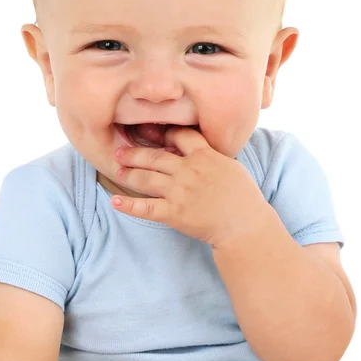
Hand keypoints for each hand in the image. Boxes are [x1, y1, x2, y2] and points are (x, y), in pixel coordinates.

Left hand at [111, 126, 266, 247]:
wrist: (244, 225)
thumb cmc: (243, 196)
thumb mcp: (231, 165)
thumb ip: (211, 155)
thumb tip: (199, 149)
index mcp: (203, 156)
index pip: (179, 137)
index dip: (166, 135)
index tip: (157, 137)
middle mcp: (187, 170)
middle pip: (154, 157)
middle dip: (134, 154)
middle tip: (120, 152)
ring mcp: (178, 192)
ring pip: (146, 178)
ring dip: (129, 173)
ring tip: (118, 169)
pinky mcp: (173, 213)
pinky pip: (146, 208)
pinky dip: (128, 205)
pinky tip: (115, 202)